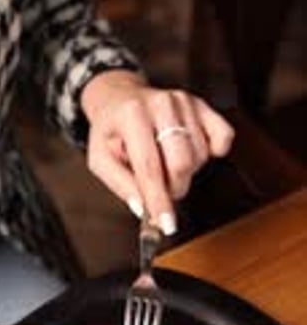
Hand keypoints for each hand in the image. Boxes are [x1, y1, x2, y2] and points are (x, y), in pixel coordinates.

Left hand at [81, 70, 234, 234]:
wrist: (121, 99)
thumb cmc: (111, 132)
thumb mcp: (100, 160)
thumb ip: (120, 184)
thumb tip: (143, 208)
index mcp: (131, 115)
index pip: (150, 166)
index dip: (159, 199)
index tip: (166, 224)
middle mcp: (162, 104)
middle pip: (182, 163)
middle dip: (173, 188)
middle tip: (159, 188)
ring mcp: (186, 102)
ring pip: (199, 157)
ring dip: (184, 172)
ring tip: (164, 160)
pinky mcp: (203, 105)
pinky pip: (223, 137)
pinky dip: (213, 152)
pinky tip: (191, 151)